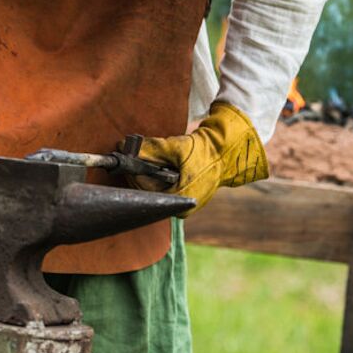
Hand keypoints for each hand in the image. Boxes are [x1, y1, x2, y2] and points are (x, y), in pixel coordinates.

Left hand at [128, 101, 268, 211]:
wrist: (229, 150)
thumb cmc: (206, 151)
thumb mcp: (177, 147)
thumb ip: (151, 149)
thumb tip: (124, 145)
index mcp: (180, 199)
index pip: (146, 190)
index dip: (134, 173)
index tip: (125, 159)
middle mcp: (182, 206)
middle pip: (151, 191)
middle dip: (142, 173)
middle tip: (132, 157)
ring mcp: (187, 202)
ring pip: (159, 188)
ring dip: (151, 173)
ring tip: (149, 158)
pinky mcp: (190, 195)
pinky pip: (168, 186)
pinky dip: (162, 175)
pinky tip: (163, 163)